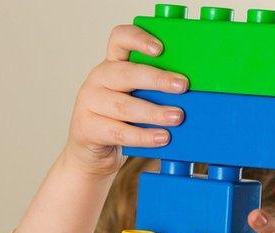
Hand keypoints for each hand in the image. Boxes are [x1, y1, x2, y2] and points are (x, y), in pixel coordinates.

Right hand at [64, 25, 187, 176]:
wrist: (92, 151)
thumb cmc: (121, 119)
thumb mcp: (135, 96)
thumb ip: (153, 89)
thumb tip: (186, 89)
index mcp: (112, 63)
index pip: (120, 39)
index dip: (138, 39)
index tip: (160, 48)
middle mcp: (98, 78)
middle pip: (125, 73)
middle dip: (157, 79)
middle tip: (182, 86)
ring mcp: (89, 103)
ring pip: (123, 106)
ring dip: (153, 112)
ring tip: (177, 117)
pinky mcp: (88, 127)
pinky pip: (119, 132)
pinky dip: (143, 136)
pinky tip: (161, 137)